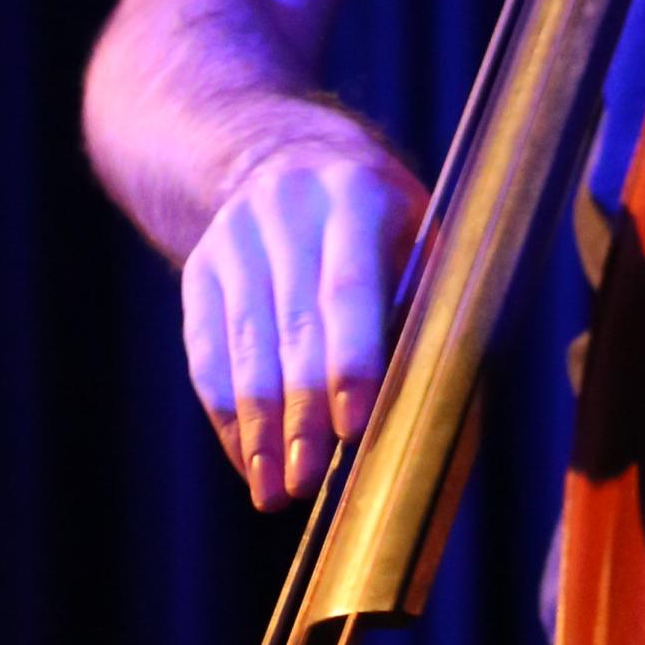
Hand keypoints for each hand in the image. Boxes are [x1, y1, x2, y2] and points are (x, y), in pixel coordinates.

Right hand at [179, 130, 424, 510]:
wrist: (284, 153)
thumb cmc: (382, 221)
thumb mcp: (417, 232)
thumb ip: (428, 304)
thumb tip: (443, 408)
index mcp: (356, 195)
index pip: (348, 288)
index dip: (351, 360)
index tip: (354, 428)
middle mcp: (286, 211)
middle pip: (290, 326)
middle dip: (301, 412)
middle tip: (309, 483)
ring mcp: (234, 238)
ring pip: (241, 347)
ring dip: (258, 428)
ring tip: (274, 492)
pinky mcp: (200, 269)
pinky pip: (206, 353)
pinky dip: (226, 414)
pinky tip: (247, 460)